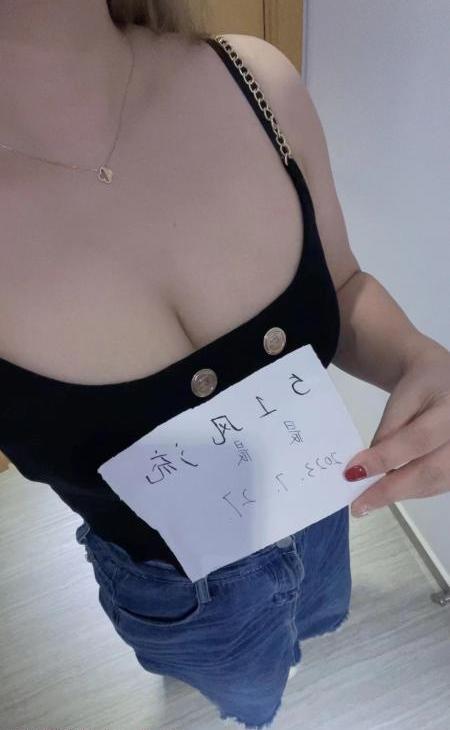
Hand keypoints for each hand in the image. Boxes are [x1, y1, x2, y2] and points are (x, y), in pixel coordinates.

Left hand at [342, 347, 449, 516]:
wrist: (446, 382)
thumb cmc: (423, 387)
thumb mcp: (402, 397)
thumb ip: (389, 429)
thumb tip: (369, 467)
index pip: (418, 439)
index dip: (385, 458)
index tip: (352, 473)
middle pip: (431, 471)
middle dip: (391, 490)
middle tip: (359, 504)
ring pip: (435, 484)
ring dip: (400, 494)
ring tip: (368, 501)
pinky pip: (437, 485)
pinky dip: (411, 491)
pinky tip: (388, 492)